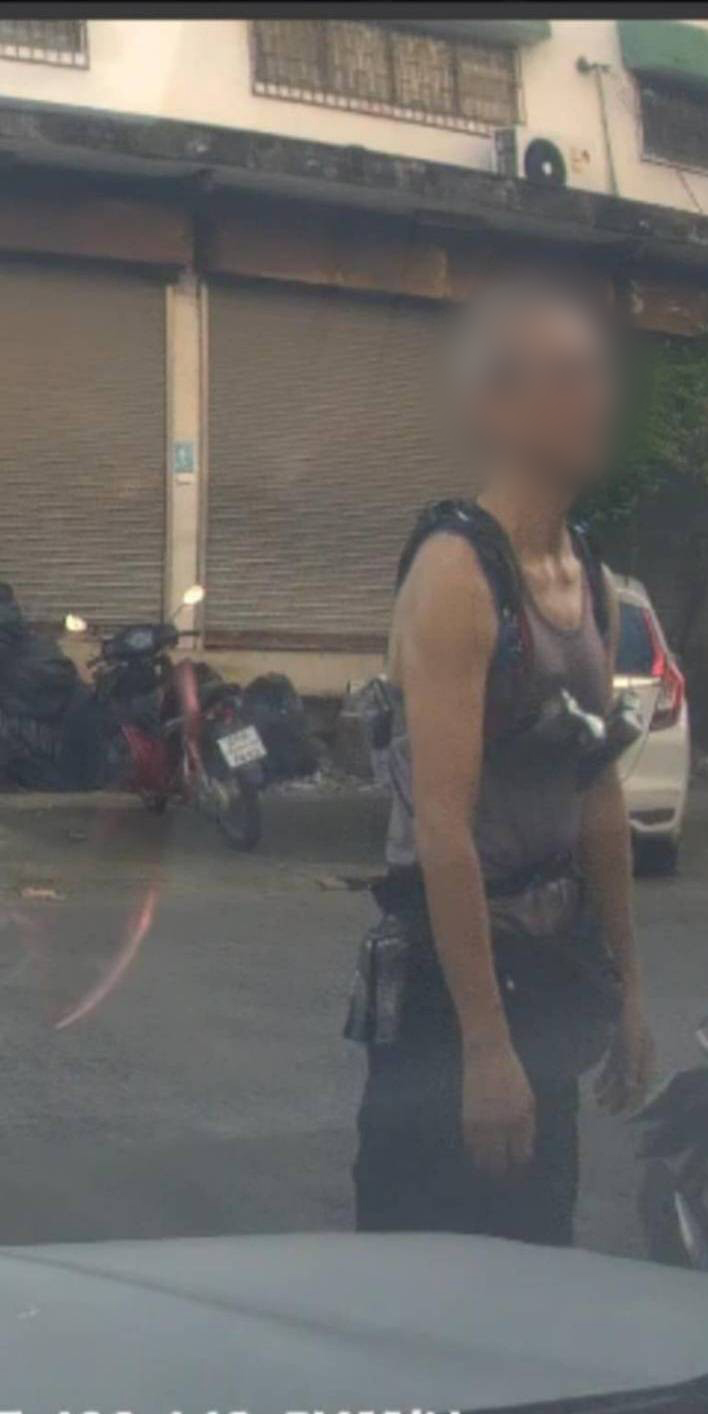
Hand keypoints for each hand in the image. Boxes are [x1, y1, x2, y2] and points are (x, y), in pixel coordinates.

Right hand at [462, 1040, 534, 1175]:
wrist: (487, 1053)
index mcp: (521, 1119)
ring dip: (485, 1164)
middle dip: (501, 1169)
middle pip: (500, 1161)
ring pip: (483, 1156)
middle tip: (500, 1173)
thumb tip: (526, 1150)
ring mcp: (483, 1122)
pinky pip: (469, 1143)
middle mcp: (503, 1124)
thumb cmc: (512, 1074)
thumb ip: (528, 1125)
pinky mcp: (467, 1117)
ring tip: (487, 1168)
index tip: (516, 1165)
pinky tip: (475, 1152)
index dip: (519, 1161)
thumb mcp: (528, 1098)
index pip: (521, 1154)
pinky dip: (473, 1150)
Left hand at [594, 997, 654, 1114]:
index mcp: (646, 1061)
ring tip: (598, 1102)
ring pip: (619, 1079)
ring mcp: (628, 1056)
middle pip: (629, 1085)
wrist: (628, 1002)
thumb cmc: (631, 1022)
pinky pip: (611, 1069)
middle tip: (607, 1112)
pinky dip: (604, 1079)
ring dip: (610, 1091)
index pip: (642, 1087)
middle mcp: (639, 1061)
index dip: (635, 1101)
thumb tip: (630, 1087)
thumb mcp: (632, 1045)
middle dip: (619, 1099)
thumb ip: (632, 1066)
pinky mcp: (618, 1051)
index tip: (625, 1113)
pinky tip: (595, 1088)